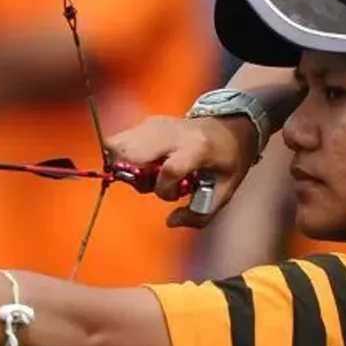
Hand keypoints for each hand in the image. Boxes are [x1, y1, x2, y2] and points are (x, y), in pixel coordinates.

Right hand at [104, 115, 260, 228]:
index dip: (165, 189)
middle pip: (131, 152)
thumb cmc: (228, 160)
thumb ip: (200, 213)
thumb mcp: (225, 190)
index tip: (173, 195)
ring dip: (123, 165)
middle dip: (131, 175)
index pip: (170, 169)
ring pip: (117, 144)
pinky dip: (123, 156)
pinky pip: (121, 140)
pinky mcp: (146, 123)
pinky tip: (143, 162)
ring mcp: (156, 125)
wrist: (228, 126)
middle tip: (147, 182)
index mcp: (197, 149)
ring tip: (144, 172)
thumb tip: (170, 222)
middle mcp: (172, 134)